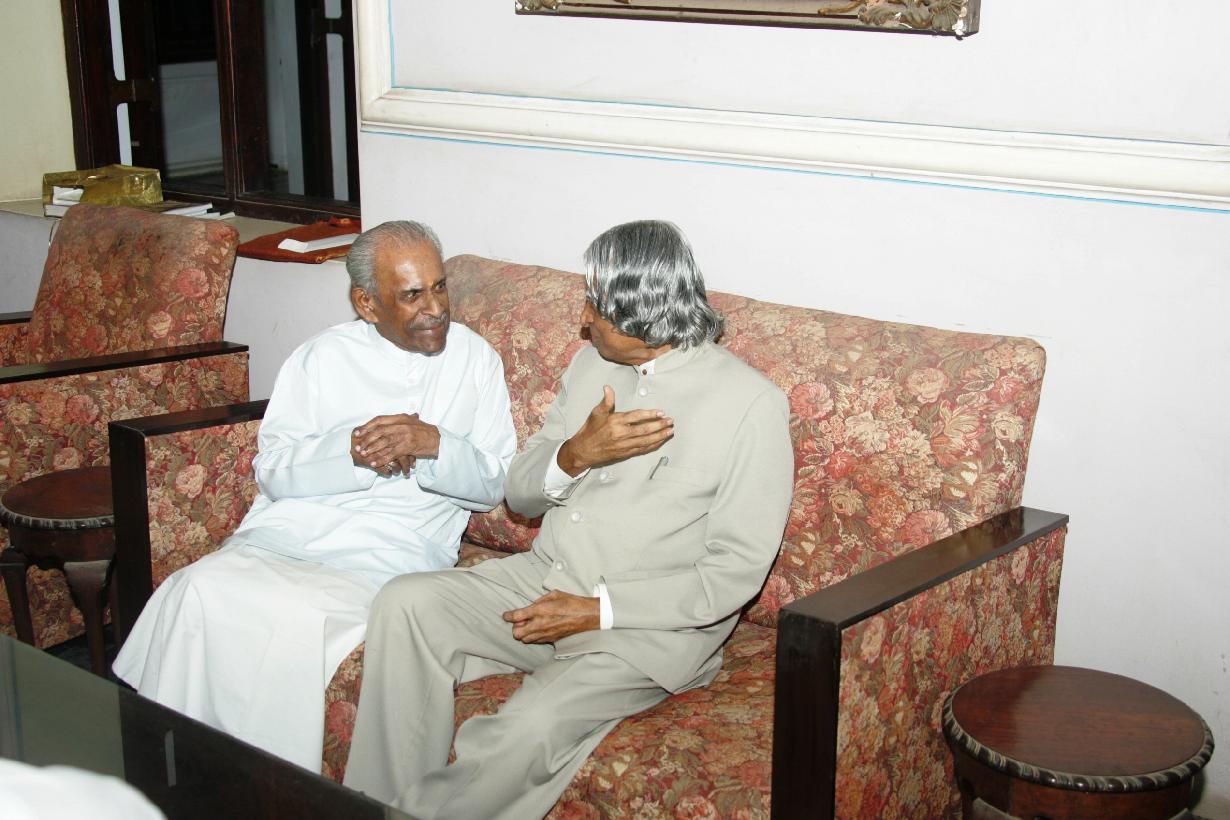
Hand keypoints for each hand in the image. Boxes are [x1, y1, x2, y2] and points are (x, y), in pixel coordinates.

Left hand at [352, 413, 440, 474]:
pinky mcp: (408, 447)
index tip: (357, 432)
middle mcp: (401, 425)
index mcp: (400, 418)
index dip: (366, 426)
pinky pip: (391, 454)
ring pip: (384, 443)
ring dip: (372, 449)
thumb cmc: (423, 431)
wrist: (436, 439)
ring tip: (364, 455)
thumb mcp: (410, 421)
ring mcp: (404, 436)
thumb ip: (397, 421)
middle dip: (367, 440)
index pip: (379, 420)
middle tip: (358, 447)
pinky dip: (382, 459)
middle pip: (379, 432)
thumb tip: (381, 422)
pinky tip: (375, 463)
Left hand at [503, 590, 599, 643]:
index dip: (508, 616)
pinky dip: (533, 636)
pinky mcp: (551, 640)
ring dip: (524, 633)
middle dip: (515, 627)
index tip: (506, 615)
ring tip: (530, 625)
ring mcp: (545, 634)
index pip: (516, 616)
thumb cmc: (572, 603)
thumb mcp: (554, 594)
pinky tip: (539, 629)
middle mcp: (540, 624)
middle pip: (517, 633)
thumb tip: (531, 606)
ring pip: (525, 639)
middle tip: (520, 621)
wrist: (587, 616)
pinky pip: (535, 641)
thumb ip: (539, 600)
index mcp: (540, 610)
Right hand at [556, 386, 672, 475]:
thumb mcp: (596, 413)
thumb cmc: (590, 431)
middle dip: (659, 425)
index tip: (660, 412)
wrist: (583, 451)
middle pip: (644, 429)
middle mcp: (621, 434)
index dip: (650, 414)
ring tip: (670, 431)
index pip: (636, 416)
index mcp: (615, 422)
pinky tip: (660, 442)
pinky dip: (652, 446)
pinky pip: (642, 449)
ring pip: (646, 440)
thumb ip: (606, 401)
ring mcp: (624, 445)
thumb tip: (608, 387)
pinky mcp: (625, 453)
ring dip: (659, 436)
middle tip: (670, 421)